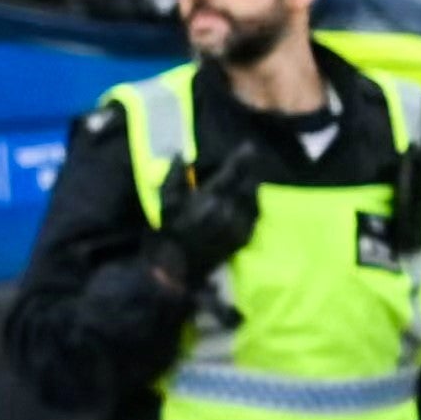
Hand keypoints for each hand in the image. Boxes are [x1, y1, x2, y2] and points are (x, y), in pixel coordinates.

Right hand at [153, 164, 261, 288]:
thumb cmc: (168, 236)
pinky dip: (254, 204)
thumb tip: (182, 155)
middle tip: (251, 156)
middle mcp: (228, 212)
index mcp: (209, 201)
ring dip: (253, 185)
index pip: (231, 174)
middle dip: (249, 170)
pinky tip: (250, 198)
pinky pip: (254, 216)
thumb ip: (174, 178)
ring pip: (254, 200)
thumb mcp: (166, 205)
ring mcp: (238, 227)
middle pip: (247, 184)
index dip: (242, 159)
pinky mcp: (243, 239)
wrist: (177, 273)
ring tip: (250, 175)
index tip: (249, 146)